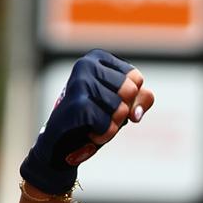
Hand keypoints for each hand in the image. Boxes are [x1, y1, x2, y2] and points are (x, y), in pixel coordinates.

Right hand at [21, 50, 154, 193]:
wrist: (61, 144)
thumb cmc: (94, 120)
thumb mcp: (122, 105)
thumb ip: (141, 99)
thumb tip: (135, 113)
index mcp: (97, 58)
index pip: (136, 79)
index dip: (131, 100)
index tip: (110, 104)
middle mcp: (86, 64)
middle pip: (130, 92)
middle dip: (122, 112)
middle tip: (101, 115)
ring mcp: (80, 83)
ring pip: (121, 109)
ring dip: (112, 125)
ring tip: (94, 124)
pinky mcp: (76, 104)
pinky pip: (109, 124)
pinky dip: (104, 135)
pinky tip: (89, 133)